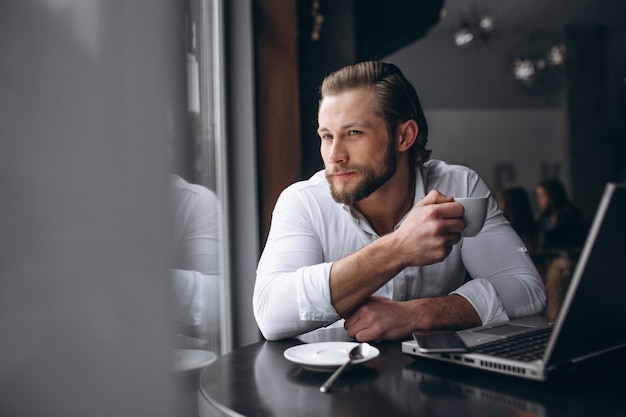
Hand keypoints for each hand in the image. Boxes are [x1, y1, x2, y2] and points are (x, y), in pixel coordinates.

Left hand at [343, 294, 480, 341]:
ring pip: (352, 332)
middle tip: (365, 328)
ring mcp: (370, 319)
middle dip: (355, 329)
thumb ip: (361, 306)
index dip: (351, 320)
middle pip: (347, 324)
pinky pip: (360, 338)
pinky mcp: (376, 330)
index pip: (345, 313)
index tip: (354, 322)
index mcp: (364, 302)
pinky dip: (365, 339)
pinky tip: (374, 335)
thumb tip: (347, 312)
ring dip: (360, 335)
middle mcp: (365, 309)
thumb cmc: (394, 310)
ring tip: (370, 331)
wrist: (410, 315)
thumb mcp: (375, 302)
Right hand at [393, 190, 464, 267]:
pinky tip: (434, 244)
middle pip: (462, 223)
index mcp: (433, 212)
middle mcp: (438, 226)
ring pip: (458, 236)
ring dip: (451, 236)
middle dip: (455, 224)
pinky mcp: (441, 253)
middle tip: (445, 225)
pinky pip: (451, 247)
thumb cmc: (410, 228)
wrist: (399, 248)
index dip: (456, 211)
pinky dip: (444, 246)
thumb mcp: (418, 207)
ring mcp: (440, 241)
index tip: (452, 214)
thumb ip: (435, 197)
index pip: (459, 209)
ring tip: (438, 235)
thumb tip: (451, 199)